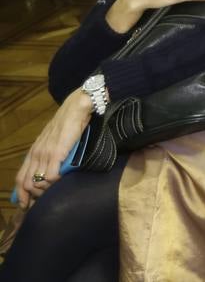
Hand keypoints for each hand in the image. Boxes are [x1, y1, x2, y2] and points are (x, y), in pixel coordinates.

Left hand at [15, 90, 93, 207]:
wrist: (75, 109)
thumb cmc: (67, 124)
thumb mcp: (52, 141)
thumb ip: (48, 154)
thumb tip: (48, 169)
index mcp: (33, 152)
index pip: (20, 178)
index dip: (21, 194)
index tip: (25, 205)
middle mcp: (35, 155)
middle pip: (26, 183)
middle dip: (32, 197)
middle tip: (40, 203)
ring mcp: (45, 154)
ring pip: (37, 182)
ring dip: (45, 190)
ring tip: (54, 190)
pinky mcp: (57, 154)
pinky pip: (51, 176)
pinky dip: (55, 182)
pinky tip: (62, 180)